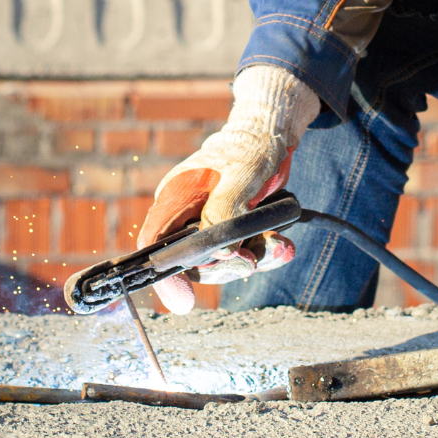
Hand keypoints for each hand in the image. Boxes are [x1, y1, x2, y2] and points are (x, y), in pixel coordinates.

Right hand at [134, 65, 320, 313]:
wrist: (271, 137)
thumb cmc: (250, 148)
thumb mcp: (241, 176)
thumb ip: (225, 211)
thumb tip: (219, 252)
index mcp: (175, 199)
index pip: (154, 244)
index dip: (164, 275)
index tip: (184, 301)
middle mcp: (187, 217)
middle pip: (193, 263)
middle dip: (226, 266)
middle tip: (252, 258)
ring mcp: (210, 226)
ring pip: (222, 263)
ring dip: (254, 259)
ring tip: (279, 244)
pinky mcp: (233, 231)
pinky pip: (244, 254)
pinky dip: (265, 254)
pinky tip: (283, 245)